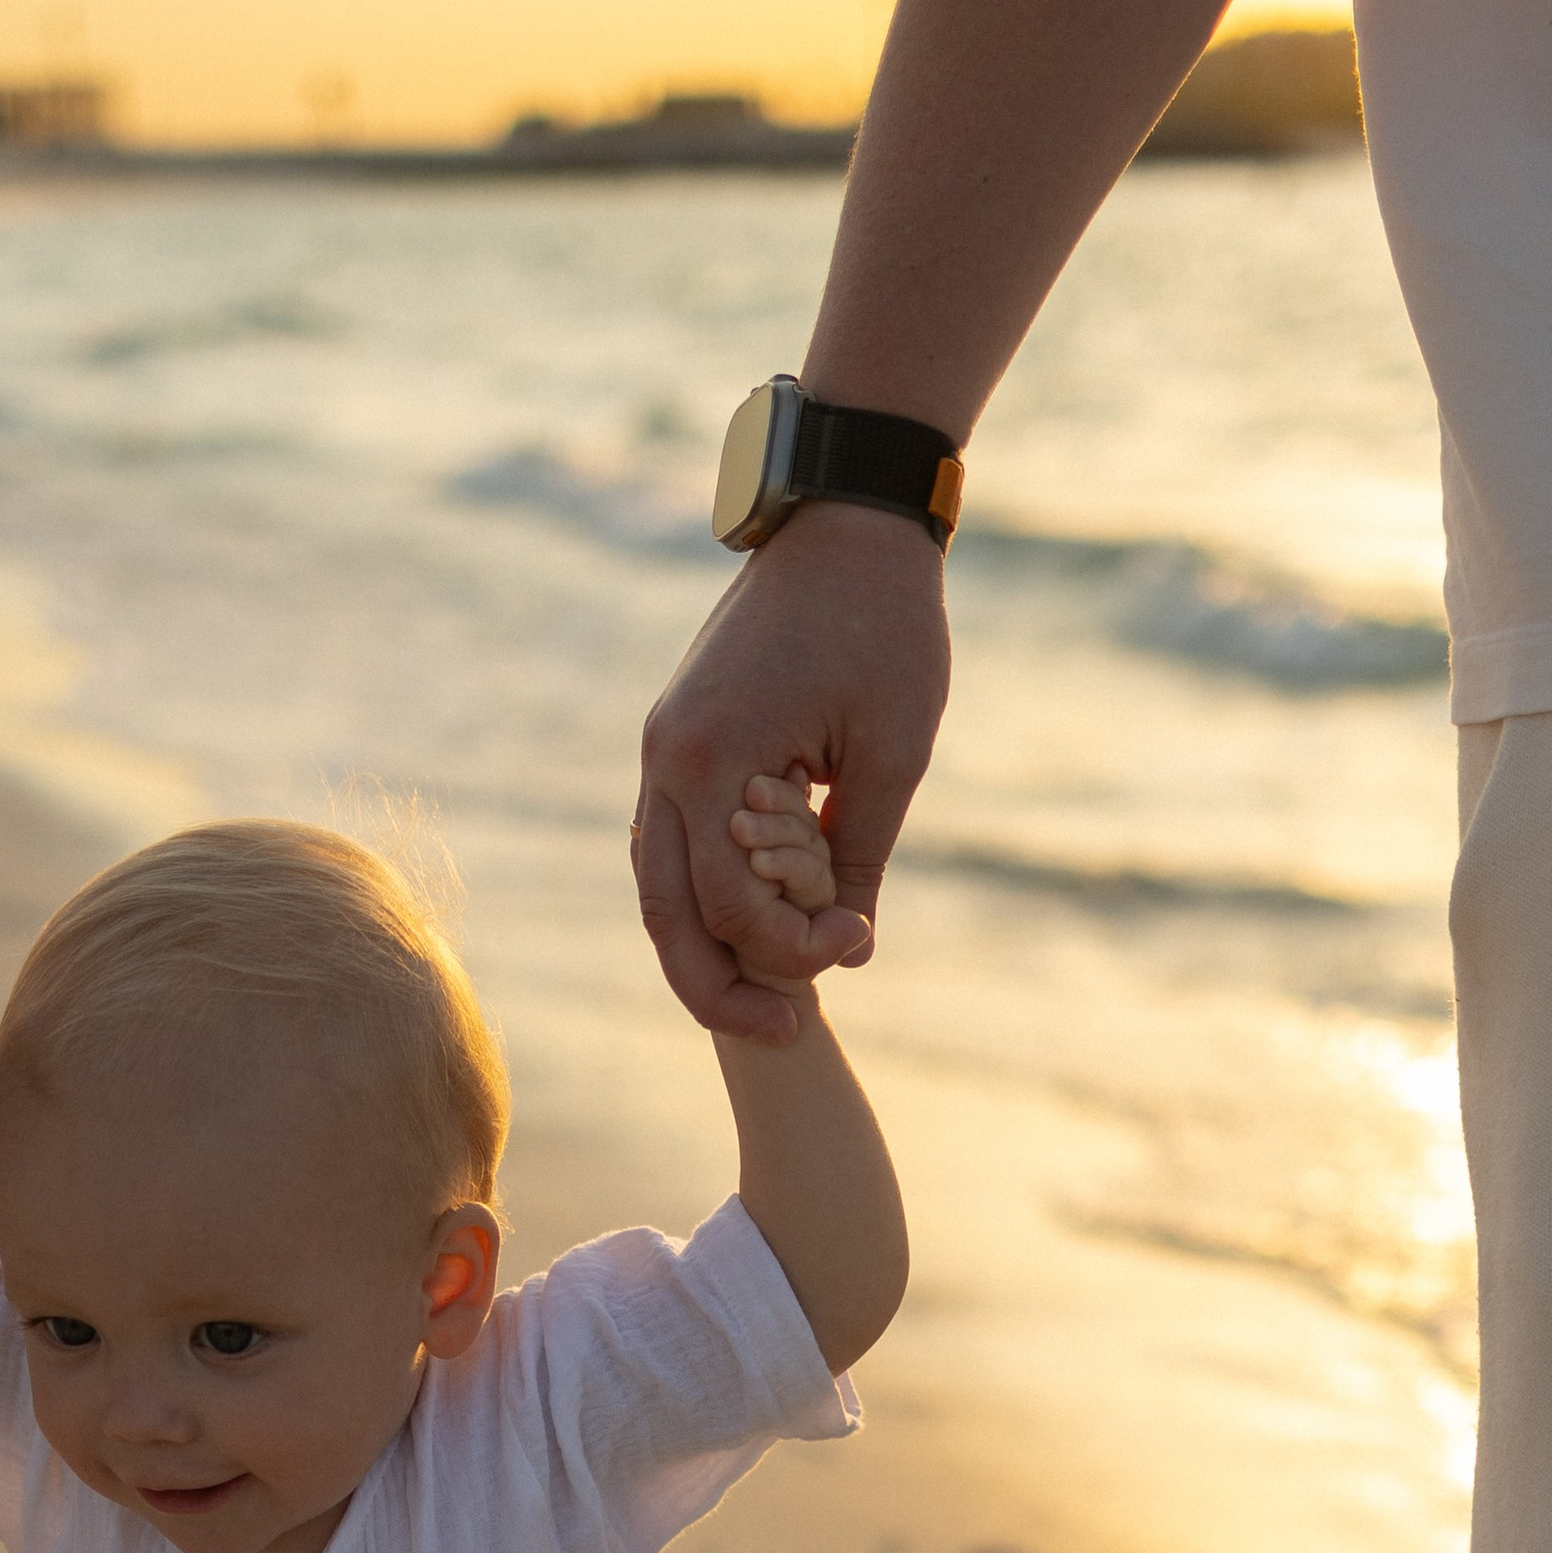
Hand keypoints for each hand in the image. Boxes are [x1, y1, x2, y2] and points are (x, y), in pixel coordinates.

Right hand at [635, 504, 949, 1041]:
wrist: (847, 519)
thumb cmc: (884, 624)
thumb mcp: (894, 750)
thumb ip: (861, 854)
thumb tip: (851, 944)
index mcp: (710, 757)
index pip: (732, 901)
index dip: (794, 946)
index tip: (857, 943)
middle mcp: (667, 760)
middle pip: (666, 914)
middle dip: (721, 987)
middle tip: (788, 1032)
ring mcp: (663, 750)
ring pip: (657, 885)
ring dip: (706, 948)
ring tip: (768, 998)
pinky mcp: (681, 740)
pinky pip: (672, 843)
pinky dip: (705, 895)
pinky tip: (756, 927)